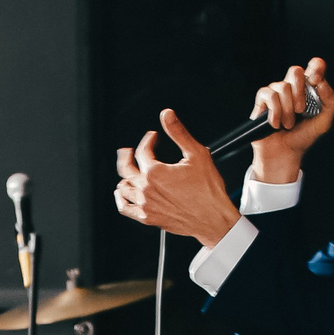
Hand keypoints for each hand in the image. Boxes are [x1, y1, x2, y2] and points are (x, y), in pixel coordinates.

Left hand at [112, 110, 244, 245]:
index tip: (152, 137)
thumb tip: (167, 116)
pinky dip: (121, 198)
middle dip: (126, 155)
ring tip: (127, 172)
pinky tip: (122, 193)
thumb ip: (178, 133)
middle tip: (127, 151)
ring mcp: (145, 204)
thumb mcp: (196, 154)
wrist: (212, 218)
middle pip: (126, 168)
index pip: (142, 151)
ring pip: (124, 187)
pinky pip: (125, 208)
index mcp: (155, 172)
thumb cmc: (208, 191)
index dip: (147, 141)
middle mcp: (146, 188)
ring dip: (125, 177)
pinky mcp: (147, 217)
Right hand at [242, 57, 333, 183]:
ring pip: (282, 86)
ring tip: (288, 124)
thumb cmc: (304, 136)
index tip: (315, 82)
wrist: (285, 153)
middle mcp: (293, 86)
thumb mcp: (325, 121)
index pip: (315, 65)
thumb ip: (331, 101)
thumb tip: (320, 83)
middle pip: (295, 70)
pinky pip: (269, 95)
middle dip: (299, 92)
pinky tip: (276, 123)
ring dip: (287, 110)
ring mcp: (277, 91)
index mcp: (310, 88)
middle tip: (301, 111)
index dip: (316, 68)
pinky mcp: (263, 99)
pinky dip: (275, 112)